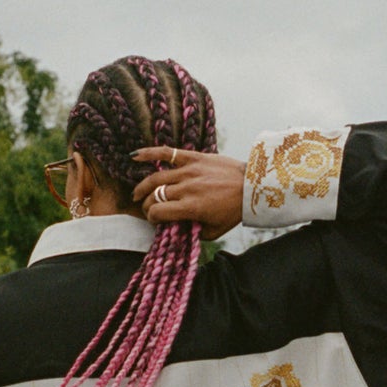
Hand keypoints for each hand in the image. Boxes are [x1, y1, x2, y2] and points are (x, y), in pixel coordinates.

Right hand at [131, 148, 245, 238]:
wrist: (252, 186)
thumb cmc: (234, 211)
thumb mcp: (215, 230)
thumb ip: (194, 232)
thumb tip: (178, 230)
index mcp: (191, 207)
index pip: (157, 212)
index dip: (151, 218)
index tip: (155, 220)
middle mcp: (186, 188)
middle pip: (154, 196)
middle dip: (147, 205)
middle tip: (148, 209)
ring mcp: (189, 171)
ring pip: (155, 178)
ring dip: (143, 187)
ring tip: (137, 194)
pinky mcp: (194, 158)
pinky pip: (167, 153)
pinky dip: (149, 153)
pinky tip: (134, 157)